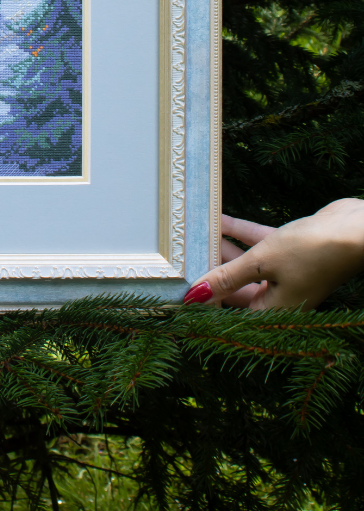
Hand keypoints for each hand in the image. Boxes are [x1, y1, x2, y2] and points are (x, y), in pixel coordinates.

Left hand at [184, 200, 363, 309]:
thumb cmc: (311, 252)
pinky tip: (219, 217)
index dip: (207, 296)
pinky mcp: (292, 250)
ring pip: (247, 262)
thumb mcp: (261, 264)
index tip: (181, 284)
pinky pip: (259, 244)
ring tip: (196, 233)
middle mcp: (281, 295)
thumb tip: (195, 297)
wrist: (356, 229)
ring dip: (224, 247)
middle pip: (236, 284)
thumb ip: (227, 278)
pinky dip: (240, 233)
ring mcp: (288, 272)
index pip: (231, 308)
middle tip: (184, 254)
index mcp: (274, 310)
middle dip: (212, 268)